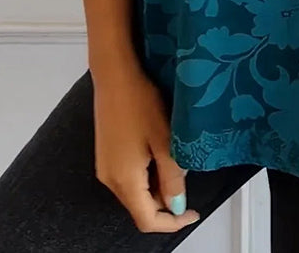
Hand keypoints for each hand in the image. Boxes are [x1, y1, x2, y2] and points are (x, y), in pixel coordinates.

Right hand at [92, 62, 199, 231]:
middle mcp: (109, 179)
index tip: (193, 212)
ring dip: (156, 184)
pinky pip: (127, 176)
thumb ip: (172, 178)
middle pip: (140, 207)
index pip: (147, 220)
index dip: (173, 222)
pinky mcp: (105, 154)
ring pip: (135, 191)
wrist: (115, 75)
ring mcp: (104, 166)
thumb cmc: (138, 102)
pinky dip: (145, 173)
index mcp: (124, 180)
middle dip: (165, 200)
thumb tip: (177, 205)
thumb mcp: (164, 141)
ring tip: (171, 155)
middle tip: (183, 174)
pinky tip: (155, 148)